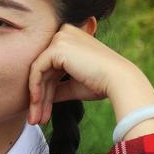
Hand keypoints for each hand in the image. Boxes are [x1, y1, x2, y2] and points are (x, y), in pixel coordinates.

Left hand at [27, 23, 153, 128]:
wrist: (118, 80)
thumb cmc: (101, 83)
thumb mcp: (74, 85)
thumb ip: (57, 88)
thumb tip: (40, 99)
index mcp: (71, 39)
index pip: (51, 67)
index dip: (45, 91)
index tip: (42, 113)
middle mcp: (64, 33)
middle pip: (44, 71)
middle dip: (39, 98)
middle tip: (36, 120)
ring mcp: (60, 38)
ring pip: (38, 72)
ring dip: (37, 98)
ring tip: (36, 119)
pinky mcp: (57, 47)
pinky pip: (37, 70)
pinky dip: (35, 89)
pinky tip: (37, 105)